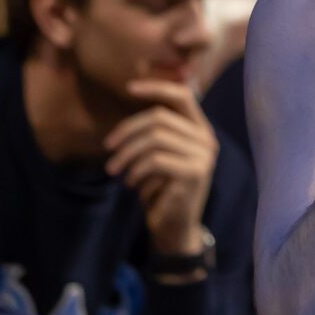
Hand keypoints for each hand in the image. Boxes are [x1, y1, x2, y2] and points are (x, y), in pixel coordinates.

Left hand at [104, 80, 217, 255]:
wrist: (174, 227)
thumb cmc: (161, 188)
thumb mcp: (157, 155)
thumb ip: (153, 132)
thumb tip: (131, 98)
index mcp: (199, 129)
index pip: (183, 96)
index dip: (156, 87)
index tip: (128, 88)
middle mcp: (206, 138)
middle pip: (159, 118)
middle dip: (127, 131)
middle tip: (108, 149)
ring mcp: (204, 156)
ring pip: (155, 138)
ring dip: (127, 154)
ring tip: (115, 170)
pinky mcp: (195, 173)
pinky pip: (157, 160)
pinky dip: (137, 171)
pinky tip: (131, 184)